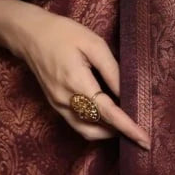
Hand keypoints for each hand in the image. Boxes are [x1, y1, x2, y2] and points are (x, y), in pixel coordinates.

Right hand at [15, 5, 149, 149]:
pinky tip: (107, 118)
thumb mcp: (93, 44)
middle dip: (120, 133)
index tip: (145, 140)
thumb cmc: (63, 34)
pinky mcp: (55, 105)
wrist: (29, 35)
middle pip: (97, 128)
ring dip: (107, 133)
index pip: (107, 113)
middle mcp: (65, 100)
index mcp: (77, 82)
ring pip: (86, 131)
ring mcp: (57, 105)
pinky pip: (77, 124)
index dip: (128, 127)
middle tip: (140, 130)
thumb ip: (112, 70)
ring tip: (126, 126)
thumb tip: (127, 93)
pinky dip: (95, 127)